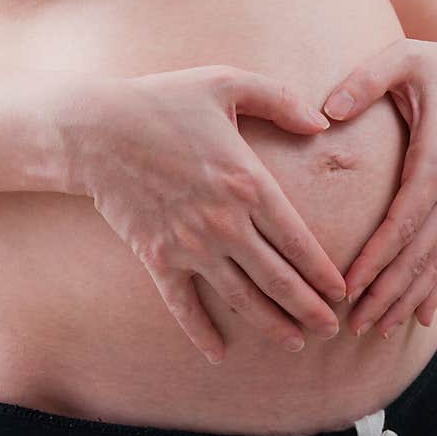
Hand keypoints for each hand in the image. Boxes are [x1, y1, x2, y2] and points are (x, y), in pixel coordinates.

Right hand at [60, 65, 345, 363]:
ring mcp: (190, 245)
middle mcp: (224, 223)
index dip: (324, 273)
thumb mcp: (226, 82)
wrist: (94, 130)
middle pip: (278, 279)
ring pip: (241, 298)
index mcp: (248, 183)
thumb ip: (280, 100)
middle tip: (331, 330)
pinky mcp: (158, 258)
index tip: (342, 293)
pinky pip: (183, 304)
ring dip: (271, 325)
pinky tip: (218, 353)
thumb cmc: (163, 102)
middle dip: (309, 309)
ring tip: (295, 344)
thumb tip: (321, 124)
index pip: (298, 241)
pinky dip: (200, 332)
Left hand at [322, 33, 436, 336]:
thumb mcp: (400, 58)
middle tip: (354, 324)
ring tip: (378, 329)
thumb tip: (326, 112)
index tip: (349, 288)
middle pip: (419, 251)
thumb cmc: (434, 62)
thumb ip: (363, 81)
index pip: (402, 221)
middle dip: (387, 291)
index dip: (376, 259)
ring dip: (408, 296)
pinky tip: (420, 315)